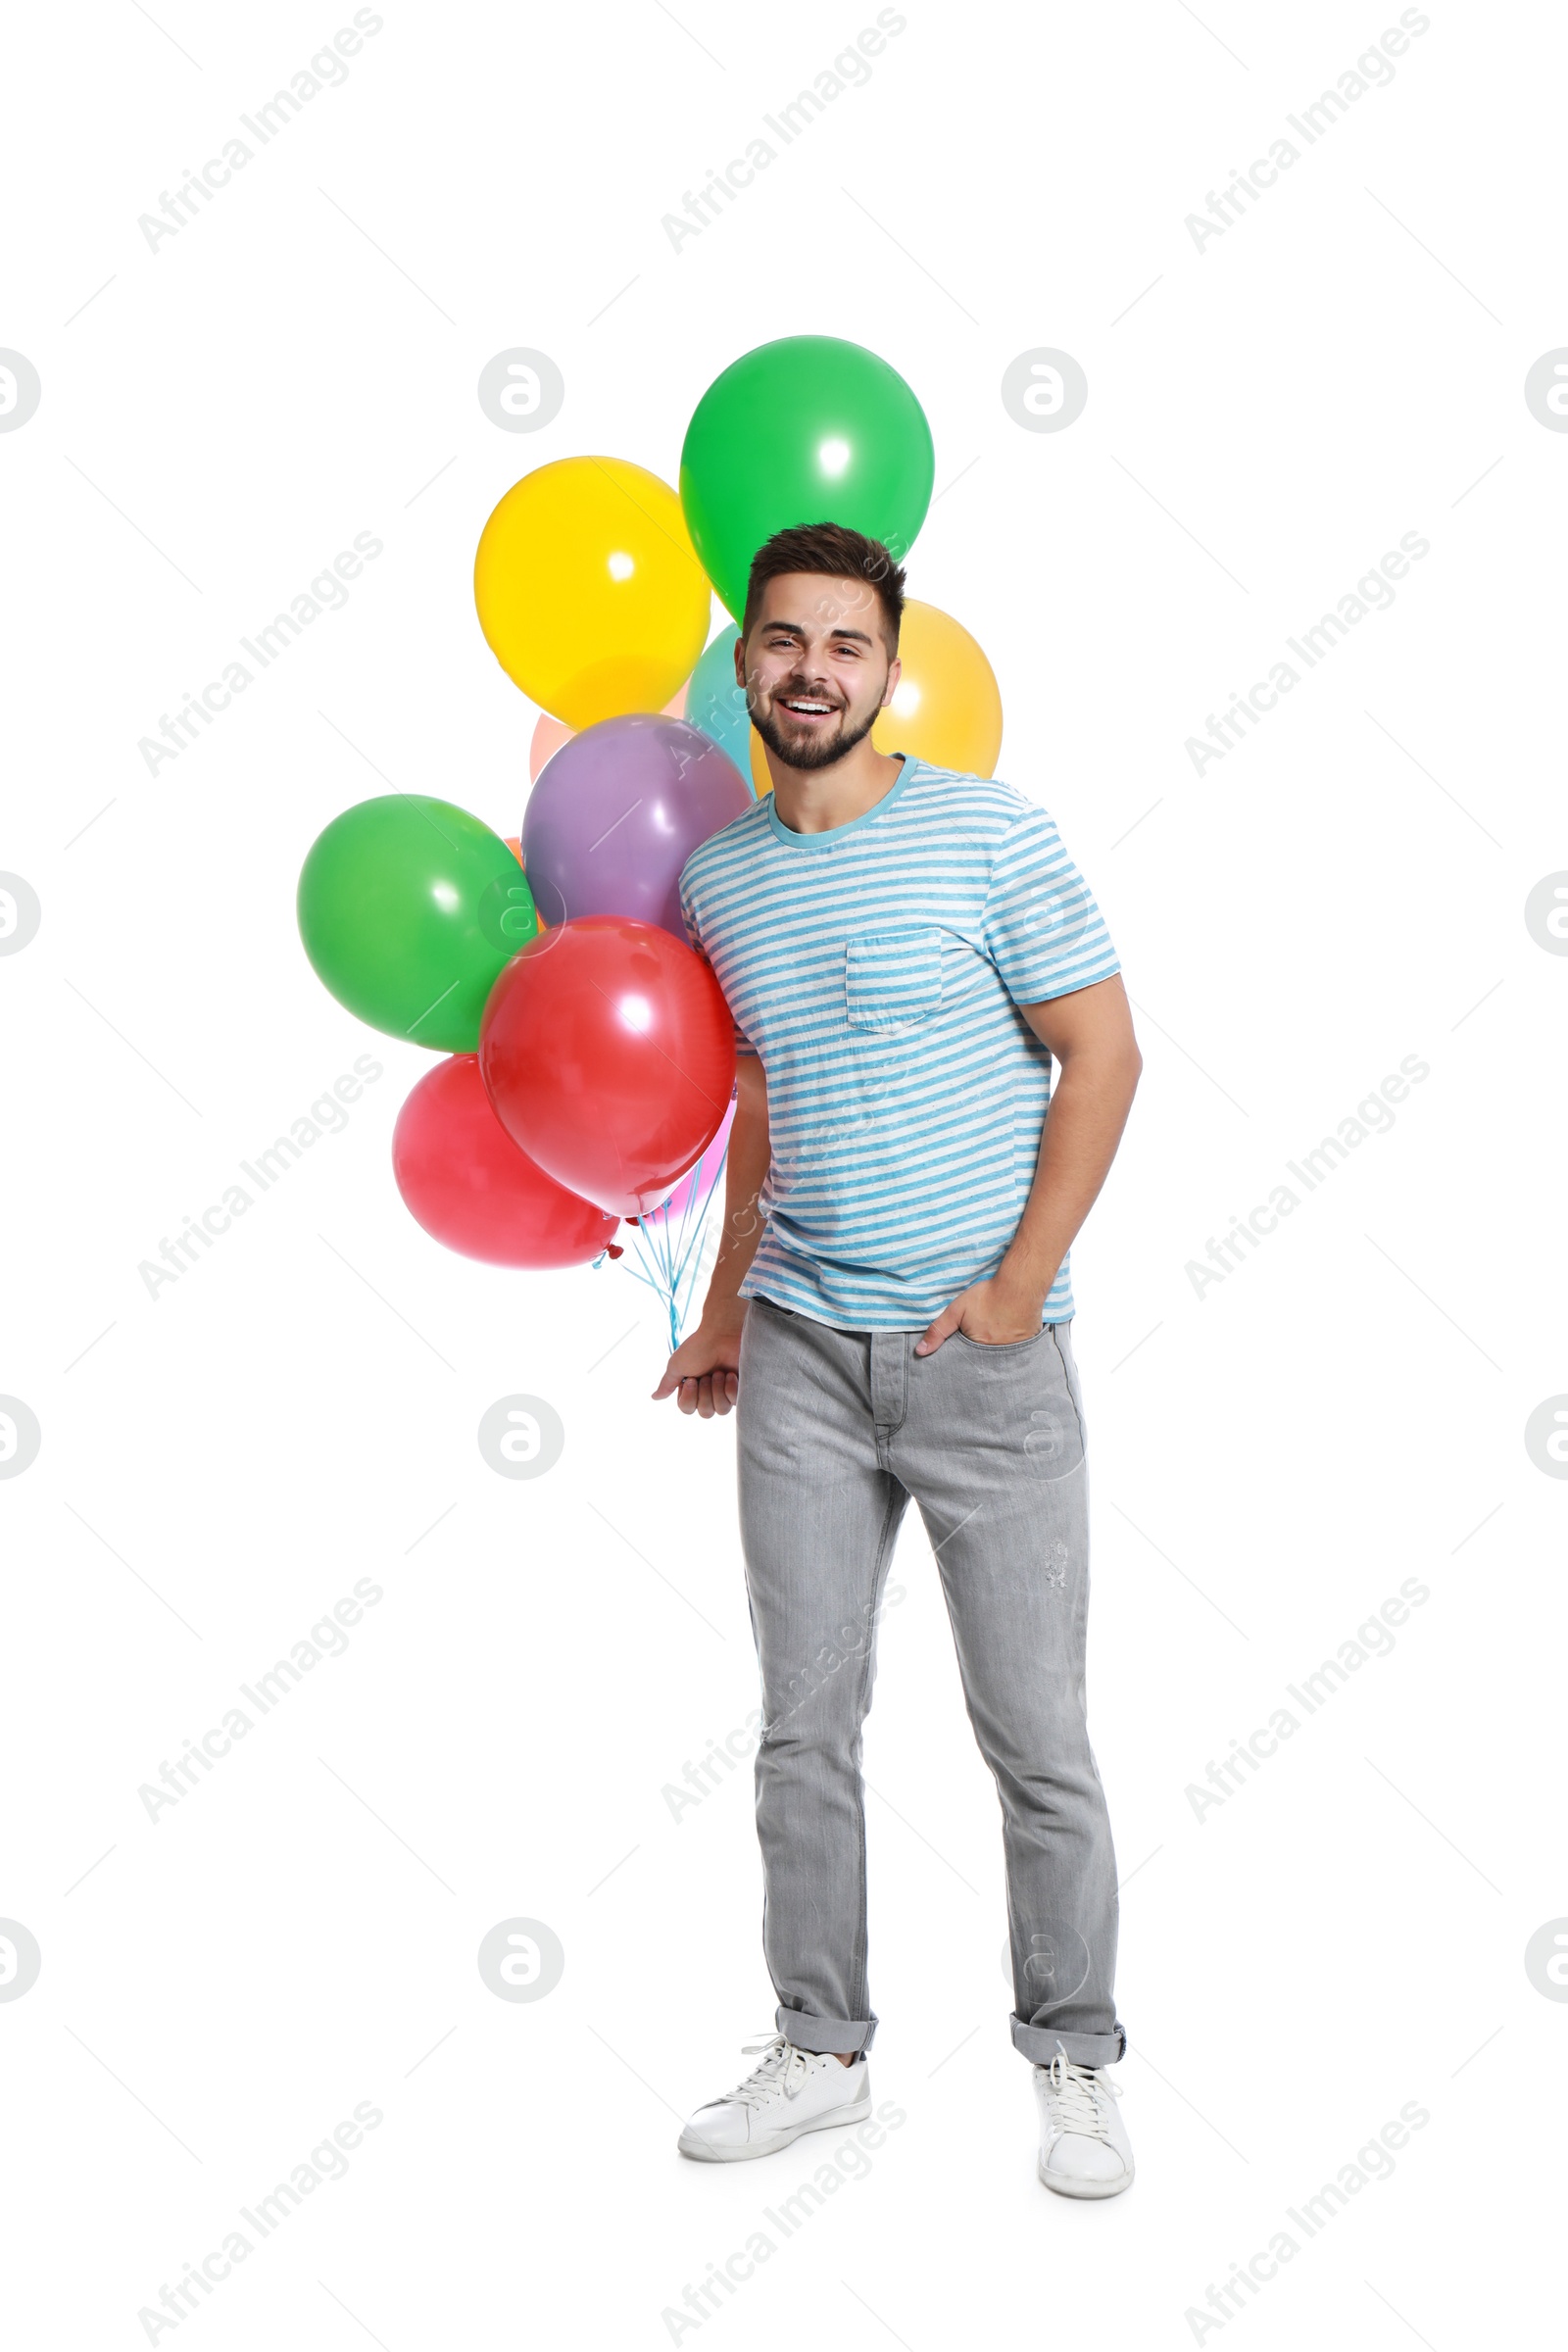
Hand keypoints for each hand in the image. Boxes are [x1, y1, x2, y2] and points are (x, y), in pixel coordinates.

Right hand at [652, 1306, 746, 1415]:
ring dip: (717, 1390)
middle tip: (707, 1374)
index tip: (692, 1378)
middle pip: (705, 1413)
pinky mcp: (740, 1389)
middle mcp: (708, 1392)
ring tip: (719, 1373)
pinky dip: (730, 1388)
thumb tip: (654, 1397)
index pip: (687, 1409)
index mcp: (692, 1388)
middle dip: (705, 1393)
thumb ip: (667, 1384)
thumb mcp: (677, 1365)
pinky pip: (735, 1403)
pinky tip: (730, 1375)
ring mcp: (725, 1391)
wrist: (723, 1333)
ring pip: (720, 1411)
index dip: (689, 1397)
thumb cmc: (699, 1347)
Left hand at [914, 1272, 1046, 1355]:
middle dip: (979, 1359)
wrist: (1020, 1285)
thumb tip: (920, 1352)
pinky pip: (1015, 1353)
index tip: (962, 1352)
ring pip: (1000, 1360)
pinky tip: (1008, 1335)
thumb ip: (938, 1331)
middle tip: (980, 1342)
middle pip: (984, 1364)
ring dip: (995, 1353)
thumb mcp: (956, 1311)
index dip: (963, 1359)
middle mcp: (997, 1357)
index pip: (966, 1365)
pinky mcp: (1027, 1346)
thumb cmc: (987, 1297)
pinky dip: (1010, 1348)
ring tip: (994, 1336)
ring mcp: (1014, 1352)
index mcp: (978, 1351)